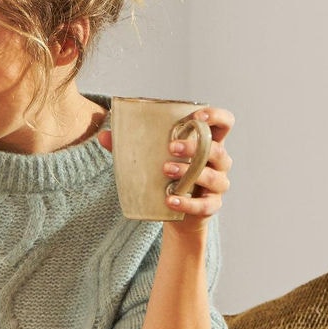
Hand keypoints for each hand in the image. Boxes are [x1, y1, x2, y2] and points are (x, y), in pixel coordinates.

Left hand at [98, 107, 234, 223]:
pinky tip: (170, 200)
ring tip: (165, 170)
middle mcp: (219, 162)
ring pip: (213, 176)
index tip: (195, 117)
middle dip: (194, 146)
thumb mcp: (154, 158)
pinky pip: (204, 205)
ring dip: (189, 172)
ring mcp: (218, 185)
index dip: (215, 116)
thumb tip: (103, 135)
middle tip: (171, 147)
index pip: (225, 122)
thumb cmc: (167, 176)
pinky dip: (187, 203)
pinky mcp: (211, 206)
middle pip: (217, 149)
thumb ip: (132, 146)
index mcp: (209, 142)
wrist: (176, 212)